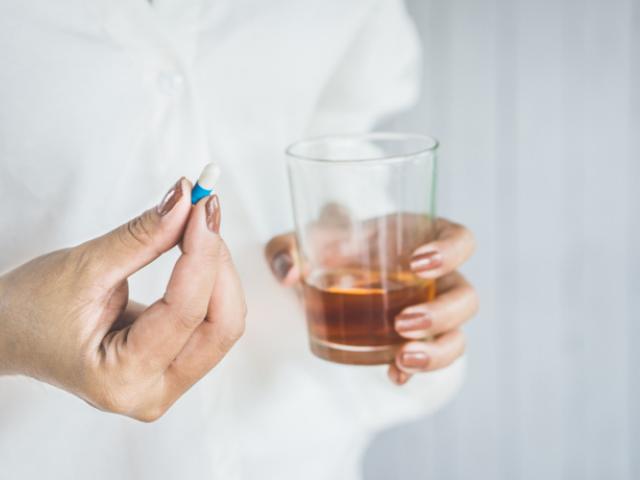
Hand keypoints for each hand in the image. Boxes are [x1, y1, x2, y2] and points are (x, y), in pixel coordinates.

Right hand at [0, 178, 245, 420]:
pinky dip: (209, 281)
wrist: (10, 333)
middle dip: (217, 265)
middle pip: (221, 325)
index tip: (202, 205)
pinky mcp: (173, 364)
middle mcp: (152, 392)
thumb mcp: (85, 267)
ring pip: (223, 322)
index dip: (202, 252)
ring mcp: (166, 382)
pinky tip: (196, 250)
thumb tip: (186, 202)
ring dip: (217, 270)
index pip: (186, 311)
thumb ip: (143, 236)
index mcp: (122, 378)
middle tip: (202, 214)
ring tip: (196, 228)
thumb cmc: (31, 310)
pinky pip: (211, 321)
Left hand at [265, 216, 476, 385]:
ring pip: (457, 335)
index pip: (460, 239)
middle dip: (442, 314)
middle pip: (466, 297)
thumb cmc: (329, 247)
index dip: (450, 251)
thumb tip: (289, 274)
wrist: (327, 273)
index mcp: (421, 239)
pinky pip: (430, 357)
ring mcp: (430, 311)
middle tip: (402, 323)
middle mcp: (436, 277)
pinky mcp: (416, 339)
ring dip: (437, 351)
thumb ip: (287, 248)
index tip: (417, 264)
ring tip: (402, 358)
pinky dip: (415, 370)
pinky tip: (394, 375)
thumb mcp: (304, 241)